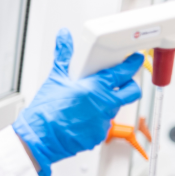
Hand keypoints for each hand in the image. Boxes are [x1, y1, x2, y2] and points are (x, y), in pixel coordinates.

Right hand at [12, 29, 143, 175]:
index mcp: (95, 87)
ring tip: (88, 104)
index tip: (135, 60)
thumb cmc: (45, 111)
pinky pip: (103, 125)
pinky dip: (95, 121)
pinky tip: (80, 119)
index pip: (124, 72)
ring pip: (115, 109)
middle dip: (131, 85)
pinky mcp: (99, 136)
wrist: (39, 138)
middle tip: (123, 82)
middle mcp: (104, 104)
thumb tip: (64, 37)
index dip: (132, 64)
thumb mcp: (55, 79)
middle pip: (132, 92)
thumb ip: (63, 56)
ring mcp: (103, 122)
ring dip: (107, 104)